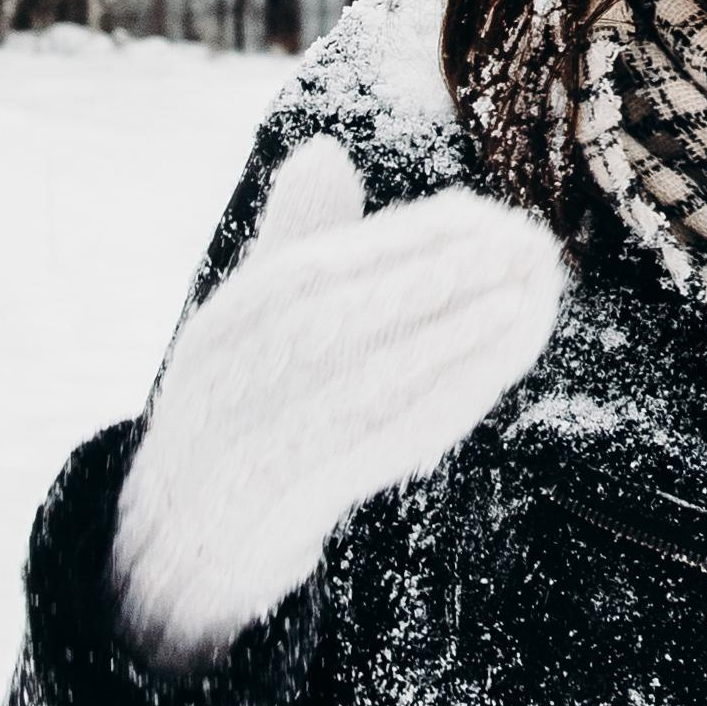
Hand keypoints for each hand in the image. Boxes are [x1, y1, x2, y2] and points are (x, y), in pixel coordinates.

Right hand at [111, 137, 566, 664]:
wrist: (179, 553)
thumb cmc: (239, 418)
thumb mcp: (250, 330)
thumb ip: (294, 246)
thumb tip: (324, 152)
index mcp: (223, 327)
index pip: (320, 268)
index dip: (408, 238)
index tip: (488, 215)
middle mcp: (225, 382)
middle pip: (343, 317)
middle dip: (442, 276)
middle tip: (528, 246)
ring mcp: (248, 450)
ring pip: (366, 382)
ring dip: (455, 337)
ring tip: (527, 297)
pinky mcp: (281, 510)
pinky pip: (374, 450)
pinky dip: (440, 405)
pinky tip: (495, 373)